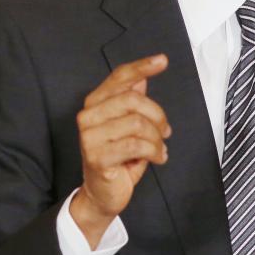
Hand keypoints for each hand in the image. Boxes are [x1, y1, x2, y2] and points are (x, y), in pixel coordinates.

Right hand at [70, 54, 170, 248]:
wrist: (102, 194)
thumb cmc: (117, 158)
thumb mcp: (127, 126)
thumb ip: (131, 101)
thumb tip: (141, 77)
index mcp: (95, 103)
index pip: (120, 77)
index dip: (142, 66)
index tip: (162, 60)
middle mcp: (88, 116)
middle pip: (133, 99)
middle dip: (157, 116)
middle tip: (166, 132)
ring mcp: (90, 136)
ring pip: (137, 123)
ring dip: (157, 139)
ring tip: (160, 149)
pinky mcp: (97, 156)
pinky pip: (136, 145)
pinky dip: (154, 152)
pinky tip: (157, 158)